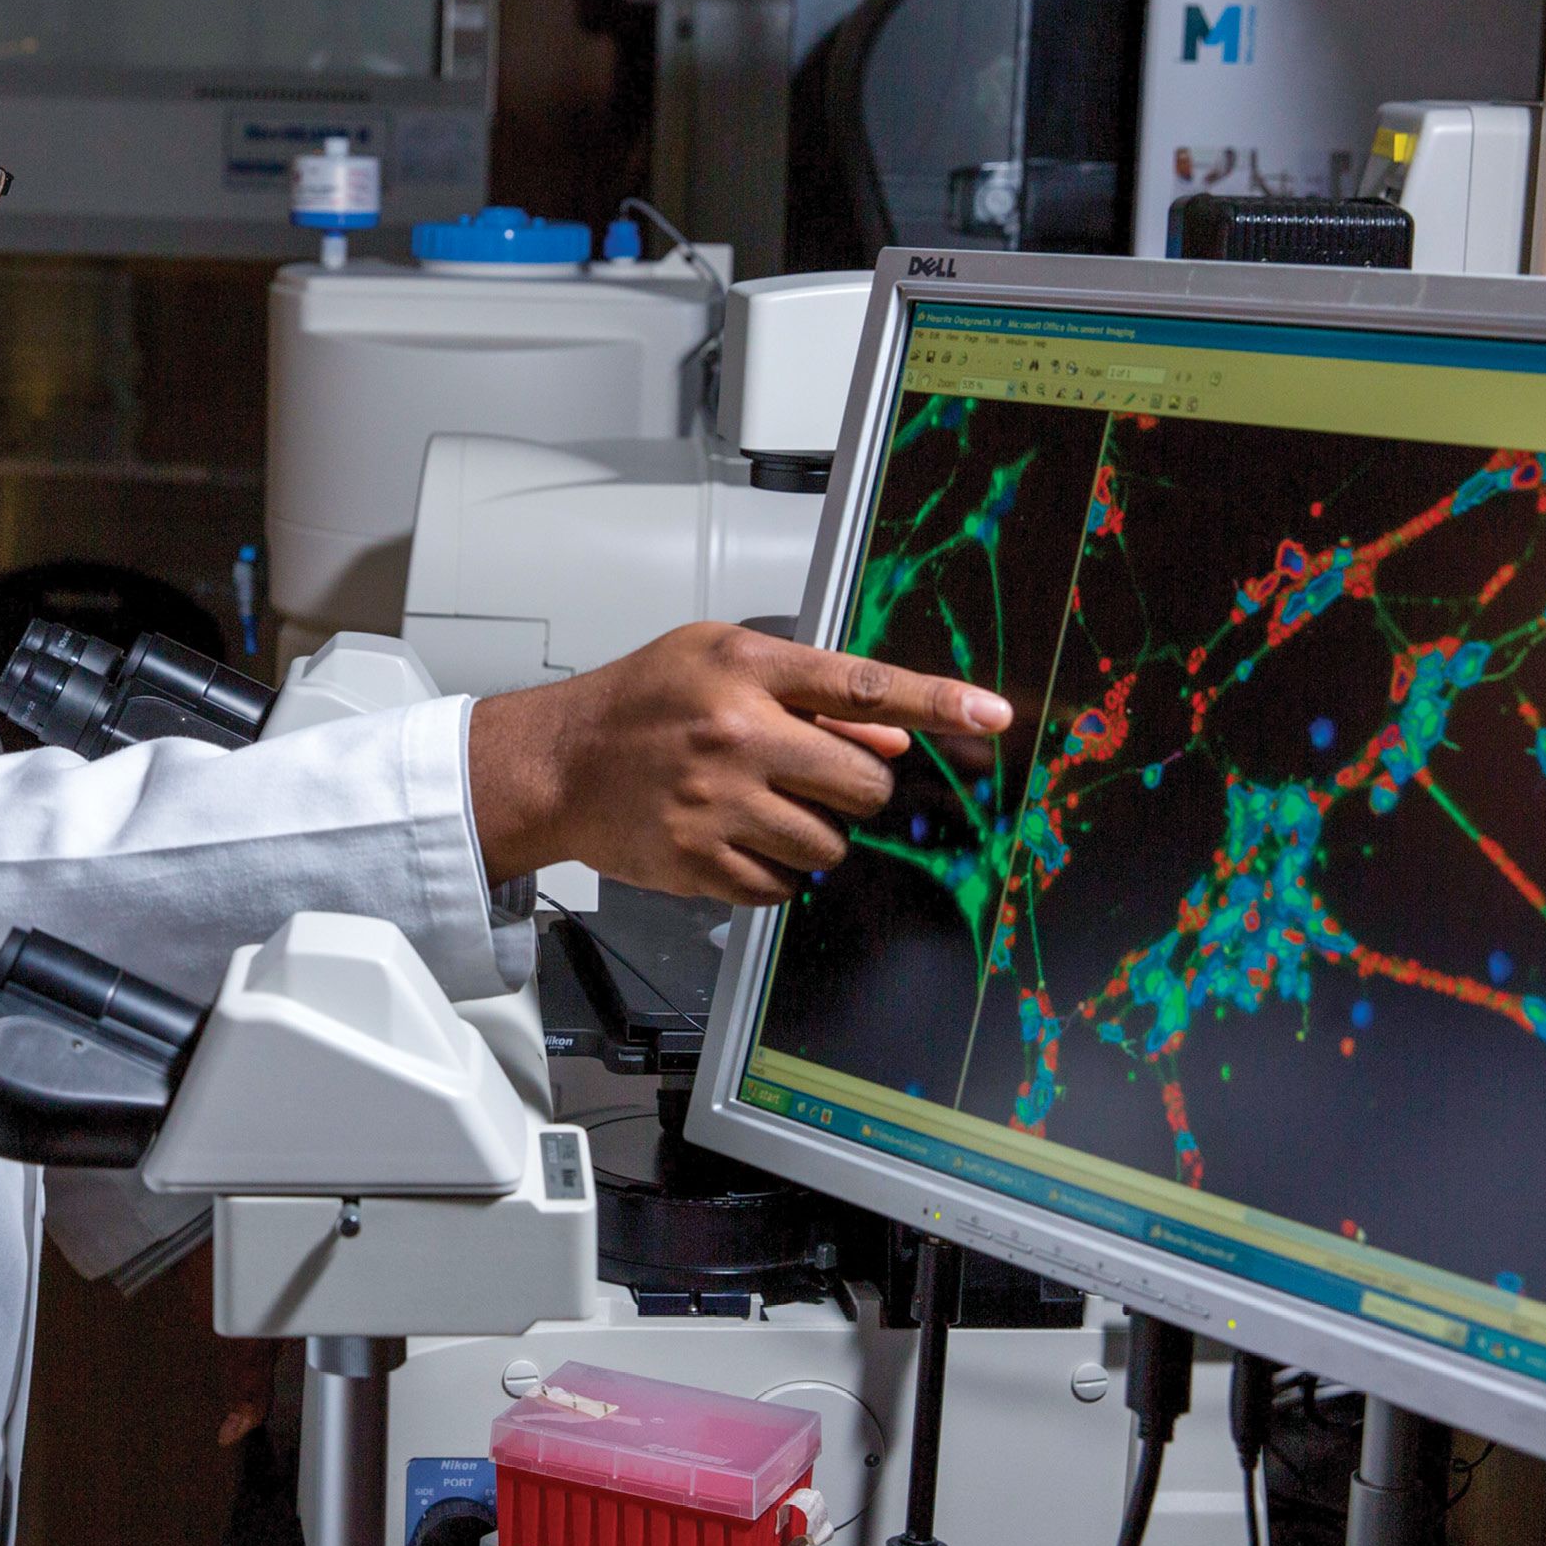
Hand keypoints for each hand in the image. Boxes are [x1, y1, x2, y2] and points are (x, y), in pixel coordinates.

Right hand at [467, 624, 1011, 904]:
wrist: (554, 765)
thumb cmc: (636, 703)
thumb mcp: (717, 659)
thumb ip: (807, 691)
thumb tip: (888, 739)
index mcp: (744, 671)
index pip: (862, 686)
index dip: (937, 701)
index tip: (991, 715)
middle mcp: (734, 735)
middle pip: (862, 785)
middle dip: (852, 790)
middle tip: (809, 778)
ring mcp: (717, 806)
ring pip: (830, 845)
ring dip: (813, 836)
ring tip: (759, 808)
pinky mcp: (701, 863)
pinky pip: (782, 887)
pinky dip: (773, 872)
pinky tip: (733, 839)